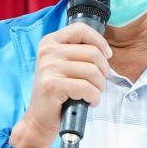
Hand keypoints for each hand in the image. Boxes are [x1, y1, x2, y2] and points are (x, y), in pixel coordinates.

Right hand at [9, 23, 111, 147]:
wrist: (39, 118)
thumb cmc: (57, 92)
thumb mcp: (63, 65)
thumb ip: (78, 52)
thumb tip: (105, 51)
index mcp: (50, 42)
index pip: (81, 29)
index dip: (99, 41)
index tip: (107, 55)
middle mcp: (47, 52)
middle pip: (92, 53)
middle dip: (103, 71)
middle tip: (98, 83)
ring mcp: (48, 68)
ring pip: (92, 71)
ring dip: (99, 87)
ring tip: (93, 94)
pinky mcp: (51, 85)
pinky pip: (86, 88)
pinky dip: (94, 97)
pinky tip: (89, 102)